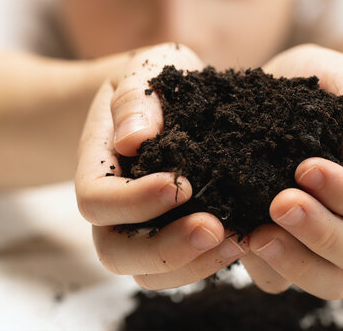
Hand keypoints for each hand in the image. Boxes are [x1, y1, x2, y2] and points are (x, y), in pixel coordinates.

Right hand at [75, 43, 248, 289]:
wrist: (165, 101)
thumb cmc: (153, 82)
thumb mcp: (144, 71)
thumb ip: (135, 98)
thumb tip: (133, 139)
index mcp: (98, 167)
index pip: (96, 201)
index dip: (133, 202)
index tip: (180, 185)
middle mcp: (114, 207)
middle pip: (116, 251)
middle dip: (164, 248)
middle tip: (214, 229)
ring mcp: (143, 227)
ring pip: (149, 272)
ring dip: (193, 264)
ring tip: (238, 240)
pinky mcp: (175, 233)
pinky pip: (182, 267)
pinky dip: (210, 262)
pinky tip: (246, 238)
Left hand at [241, 44, 342, 299]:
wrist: (275, 93)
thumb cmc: (315, 84)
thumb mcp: (342, 77)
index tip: (305, 167)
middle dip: (322, 233)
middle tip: (280, 203)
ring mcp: (323, 241)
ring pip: (330, 282)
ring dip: (296, 263)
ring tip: (256, 234)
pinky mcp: (285, 248)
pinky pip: (281, 280)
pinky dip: (262, 266)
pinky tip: (237, 235)